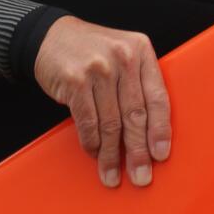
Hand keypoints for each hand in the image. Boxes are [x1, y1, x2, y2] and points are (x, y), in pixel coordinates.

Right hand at [33, 15, 170, 188]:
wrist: (51, 36)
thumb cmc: (92, 51)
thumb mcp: (122, 55)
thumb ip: (137, 83)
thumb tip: (150, 134)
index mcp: (141, 50)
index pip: (157, 97)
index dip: (160, 130)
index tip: (161, 155)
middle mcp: (123, 57)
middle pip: (135, 115)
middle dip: (138, 151)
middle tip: (141, 176)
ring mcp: (98, 68)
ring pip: (110, 123)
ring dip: (112, 155)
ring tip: (113, 175)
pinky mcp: (75, 81)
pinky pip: (88, 122)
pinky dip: (92, 143)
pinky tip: (95, 154)